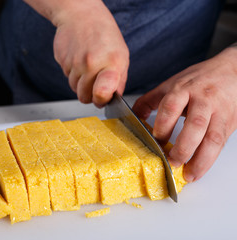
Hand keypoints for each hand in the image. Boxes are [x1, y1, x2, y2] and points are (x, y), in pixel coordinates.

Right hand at [51, 1, 128, 107]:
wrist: (81, 15)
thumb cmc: (104, 35)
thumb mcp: (121, 55)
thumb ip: (119, 79)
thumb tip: (113, 98)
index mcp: (111, 63)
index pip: (102, 92)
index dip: (101, 100)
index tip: (103, 98)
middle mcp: (91, 64)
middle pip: (84, 97)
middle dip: (90, 95)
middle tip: (95, 84)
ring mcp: (75, 63)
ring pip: (74, 89)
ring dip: (80, 83)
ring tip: (87, 67)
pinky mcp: (62, 61)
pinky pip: (67, 77)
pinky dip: (73, 73)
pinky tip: (78, 59)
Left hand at [132, 45, 236, 181]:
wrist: (232, 71)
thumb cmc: (198, 79)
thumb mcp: (171, 84)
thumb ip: (150, 100)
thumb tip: (131, 117)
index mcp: (183, 89)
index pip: (172, 106)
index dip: (163, 124)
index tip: (156, 139)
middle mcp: (202, 100)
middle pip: (195, 123)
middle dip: (183, 146)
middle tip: (171, 161)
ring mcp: (218, 112)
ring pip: (212, 137)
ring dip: (200, 159)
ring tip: (188, 174)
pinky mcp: (228, 124)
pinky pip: (220, 144)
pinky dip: (209, 160)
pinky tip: (198, 170)